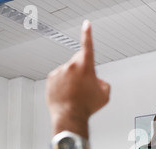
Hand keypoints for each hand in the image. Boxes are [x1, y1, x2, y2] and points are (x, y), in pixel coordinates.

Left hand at [45, 20, 110, 135]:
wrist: (70, 116)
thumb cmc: (87, 106)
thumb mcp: (105, 94)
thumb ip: (103, 82)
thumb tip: (96, 81)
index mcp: (86, 67)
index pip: (88, 45)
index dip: (88, 34)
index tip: (86, 25)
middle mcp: (71, 66)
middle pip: (79, 61)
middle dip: (83, 69)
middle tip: (86, 85)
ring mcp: (60, 72)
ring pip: (69, 71)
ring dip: (73, 79)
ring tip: (76, 94)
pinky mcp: (51, 79)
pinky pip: (59, 78)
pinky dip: (63, 84)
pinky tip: (67, 95)